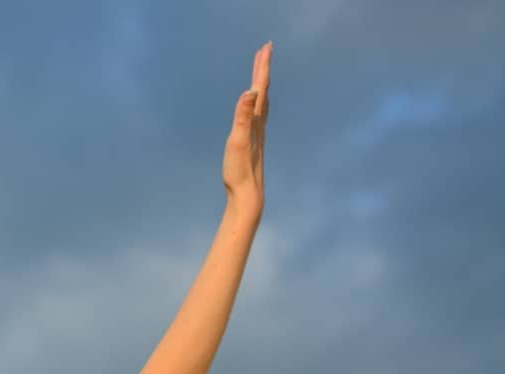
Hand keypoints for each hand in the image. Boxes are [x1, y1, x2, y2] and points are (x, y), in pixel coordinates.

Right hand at [222, 41, 270, 207]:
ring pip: (263, 102)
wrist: (248, 195)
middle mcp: (259, 124)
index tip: (266, 46)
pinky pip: (258, 115)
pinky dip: (258, 103)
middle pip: (264, 91)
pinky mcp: (253, 143)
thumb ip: (242, 115)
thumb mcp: (237, 141)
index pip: (261, 87)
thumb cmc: (240, 170)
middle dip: (263, 69)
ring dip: (262, 85)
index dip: (263, 66)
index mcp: (255, 121)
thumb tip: (250, 91)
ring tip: (261, 73)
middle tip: (264, 50)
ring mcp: (257, 134)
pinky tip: (255, 108)